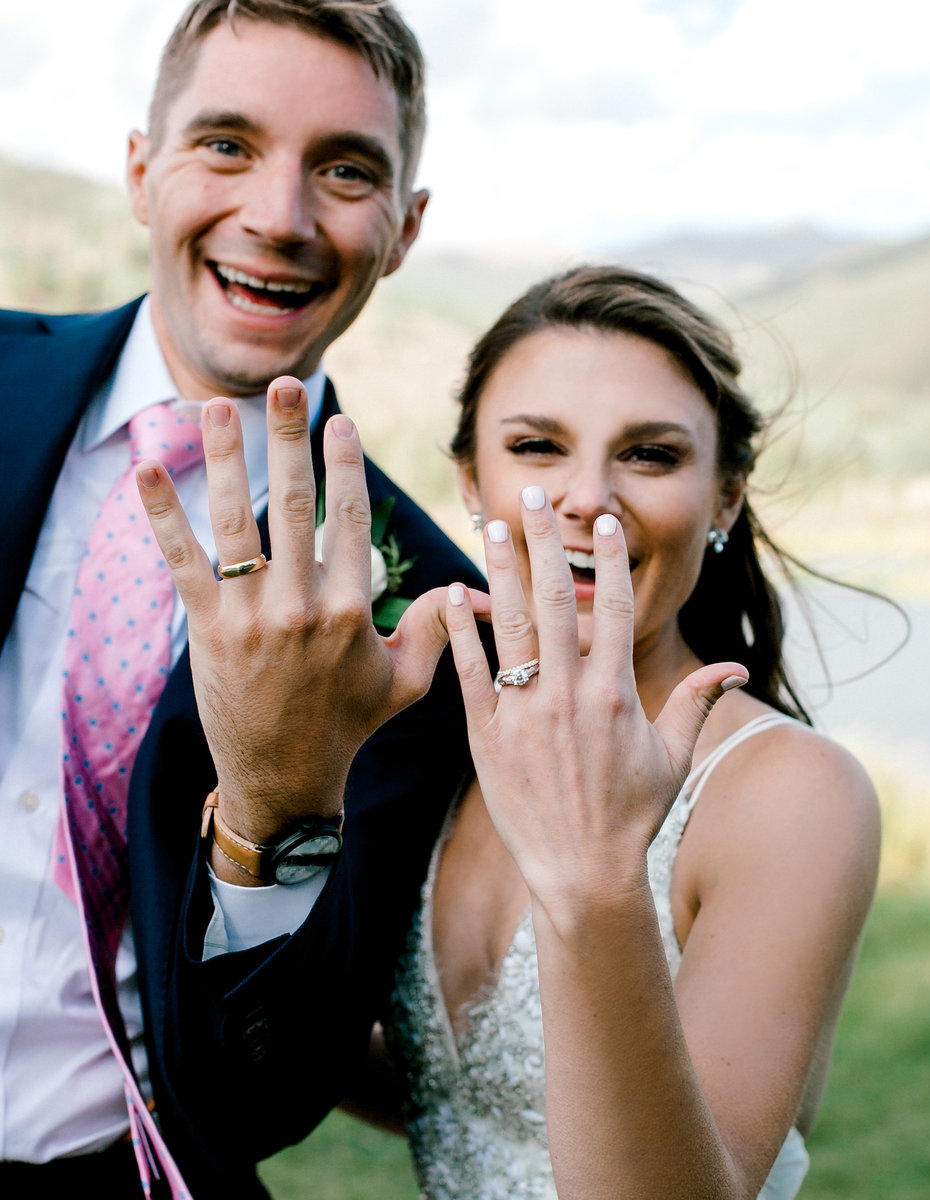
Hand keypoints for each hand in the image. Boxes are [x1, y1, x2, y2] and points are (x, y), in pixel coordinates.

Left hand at [137, 377, 482, 850]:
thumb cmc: (348, 726)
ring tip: (216, 406)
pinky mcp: (209, 630)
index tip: (338, 420)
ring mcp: (251, 617)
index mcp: (353, 612)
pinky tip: (147, 469)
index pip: (350, 520)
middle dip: (289, 437)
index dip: (344, 464)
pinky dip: (162, 515)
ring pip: (236, 522)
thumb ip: (437, 631)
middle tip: (283, 385)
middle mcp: (302, 608)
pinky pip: (183, 562)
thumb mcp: (406, 683)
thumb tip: (475, 590)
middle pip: (294, 505)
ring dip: (224, 457)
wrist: (285, 778)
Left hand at [443, 489, 746, 899]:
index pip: (613, 609)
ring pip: (509, 627)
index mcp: (616, 693)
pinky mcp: (487, 735)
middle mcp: (569, 694)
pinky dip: (460, 633)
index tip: (601, 522)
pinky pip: (471, 673)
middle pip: (554, 602)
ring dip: (499, 572)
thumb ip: (697, 702)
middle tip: (535, 497)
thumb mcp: (672, 757)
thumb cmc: (632, 815)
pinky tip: (449, 595)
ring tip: (493, 528)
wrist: (582, 872)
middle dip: (545, 543)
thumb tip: (738, 667)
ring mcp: (525, 713)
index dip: (607, 561)